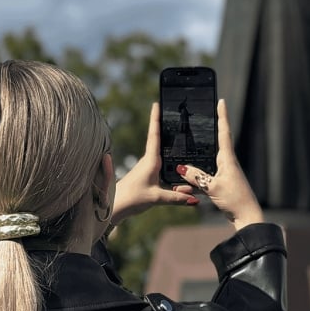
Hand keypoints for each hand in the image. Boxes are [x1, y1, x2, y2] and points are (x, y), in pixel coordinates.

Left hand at [111, 102, 199, 225]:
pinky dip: (171, 166)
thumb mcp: (157, 198)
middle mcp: (149, 161)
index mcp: (151, 161)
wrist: (115, 206)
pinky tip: (179, 171)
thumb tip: (194, 198)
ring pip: (164, 156)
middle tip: (175, 114)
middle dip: (168, 128)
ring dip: (171, 150)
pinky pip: (162, 167)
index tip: (157, 104)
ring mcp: (147, 167)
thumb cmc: (132, 199)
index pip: (154, 135)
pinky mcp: (147, 175)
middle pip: (161, 141)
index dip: (156, 119)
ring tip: (182, 137)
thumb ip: (177, 198)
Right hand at [173, 100, 263, 229]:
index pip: (224, 132)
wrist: (247, 217)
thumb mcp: (212, 188)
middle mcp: (227, 163)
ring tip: (183, 159)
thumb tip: (181, 168)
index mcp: (228, 159)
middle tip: (203, 117)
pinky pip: (205, 176)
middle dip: (209, 131)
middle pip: (216, 143)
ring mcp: (225, 173)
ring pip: (207, 162)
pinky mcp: (222, 183)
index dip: (222, 116)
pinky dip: (195, 178)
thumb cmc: (235, 200)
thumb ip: (196, 177)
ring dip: (196, 163)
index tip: (220, 101)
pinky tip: (185, 183)